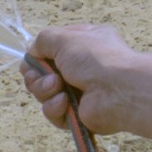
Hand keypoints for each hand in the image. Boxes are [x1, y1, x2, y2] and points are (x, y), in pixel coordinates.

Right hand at [20, 23, 142, 134]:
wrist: (118, 90)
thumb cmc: (95, 58)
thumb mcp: (65, 38)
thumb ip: (43, 40)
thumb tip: (32, 52)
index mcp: (82, 44)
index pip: (50, 50)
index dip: (37, 57)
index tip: (33, 62)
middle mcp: (81, 67)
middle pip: (42, 74)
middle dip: (38, 77)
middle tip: (48, 77)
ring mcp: (79, 91)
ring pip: (45, 94)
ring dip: (45, 91)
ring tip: (57, 88)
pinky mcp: (77, 114)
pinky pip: (53, 113)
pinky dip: (54, 108)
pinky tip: (64, 103)